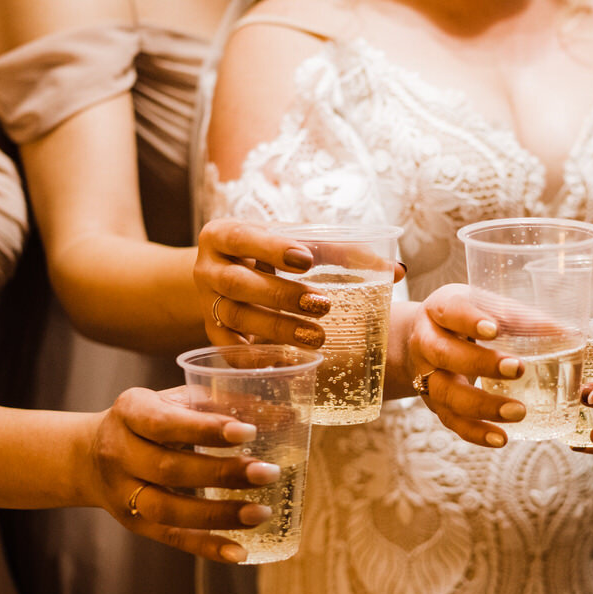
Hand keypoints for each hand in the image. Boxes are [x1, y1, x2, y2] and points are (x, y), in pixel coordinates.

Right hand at [87, 386, 291, 563]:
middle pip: (169, 469)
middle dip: (222, 473)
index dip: (206, 429)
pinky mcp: (134, 523)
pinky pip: (170, 538)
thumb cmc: (151, 420)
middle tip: (268, 472)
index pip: (165, 422)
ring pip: (168, 510)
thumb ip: (224, 404)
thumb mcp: (175, 400)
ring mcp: (123, 493)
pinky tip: (239, 552)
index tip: (249, 432)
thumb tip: (287, 416)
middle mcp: (119, 452)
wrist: (89, 455)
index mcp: (130, 411)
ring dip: (218, 514)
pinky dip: (206, 547)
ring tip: (262, 513)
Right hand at [194, 219, 329, 347]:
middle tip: (322, 304)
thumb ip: (332, 248)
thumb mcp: (288, 238)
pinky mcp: (212, 330)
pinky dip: (253, 356)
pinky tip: (283, 358)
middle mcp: (207, 269)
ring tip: (316, 337)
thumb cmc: (265, 250)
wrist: (225, 270)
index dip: (271, 249)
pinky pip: (226, 348)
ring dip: (276, 328)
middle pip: (236, 283)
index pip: (241, 238)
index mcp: (221, 235)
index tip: (306, 261)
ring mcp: (206, 302)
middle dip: (280, 295)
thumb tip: (385, 266)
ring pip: (234, 316)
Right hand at [399, 284, 528, 447]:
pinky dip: (476, 432)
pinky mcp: (435, 404)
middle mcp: (427, 342)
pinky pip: (452, 421)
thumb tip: (568, 334)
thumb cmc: (464, 321)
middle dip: (481, 364)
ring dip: (482, 405)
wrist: (420, 341)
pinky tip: (501, 438)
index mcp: (439, 310)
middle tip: (518, 369)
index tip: (494, 329)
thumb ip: (519, 318)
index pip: (450, 311)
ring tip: (518, 412)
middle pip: (445, 354)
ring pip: (447, 393)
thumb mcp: (483, 307)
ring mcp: (427, 377)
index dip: (469, 320)